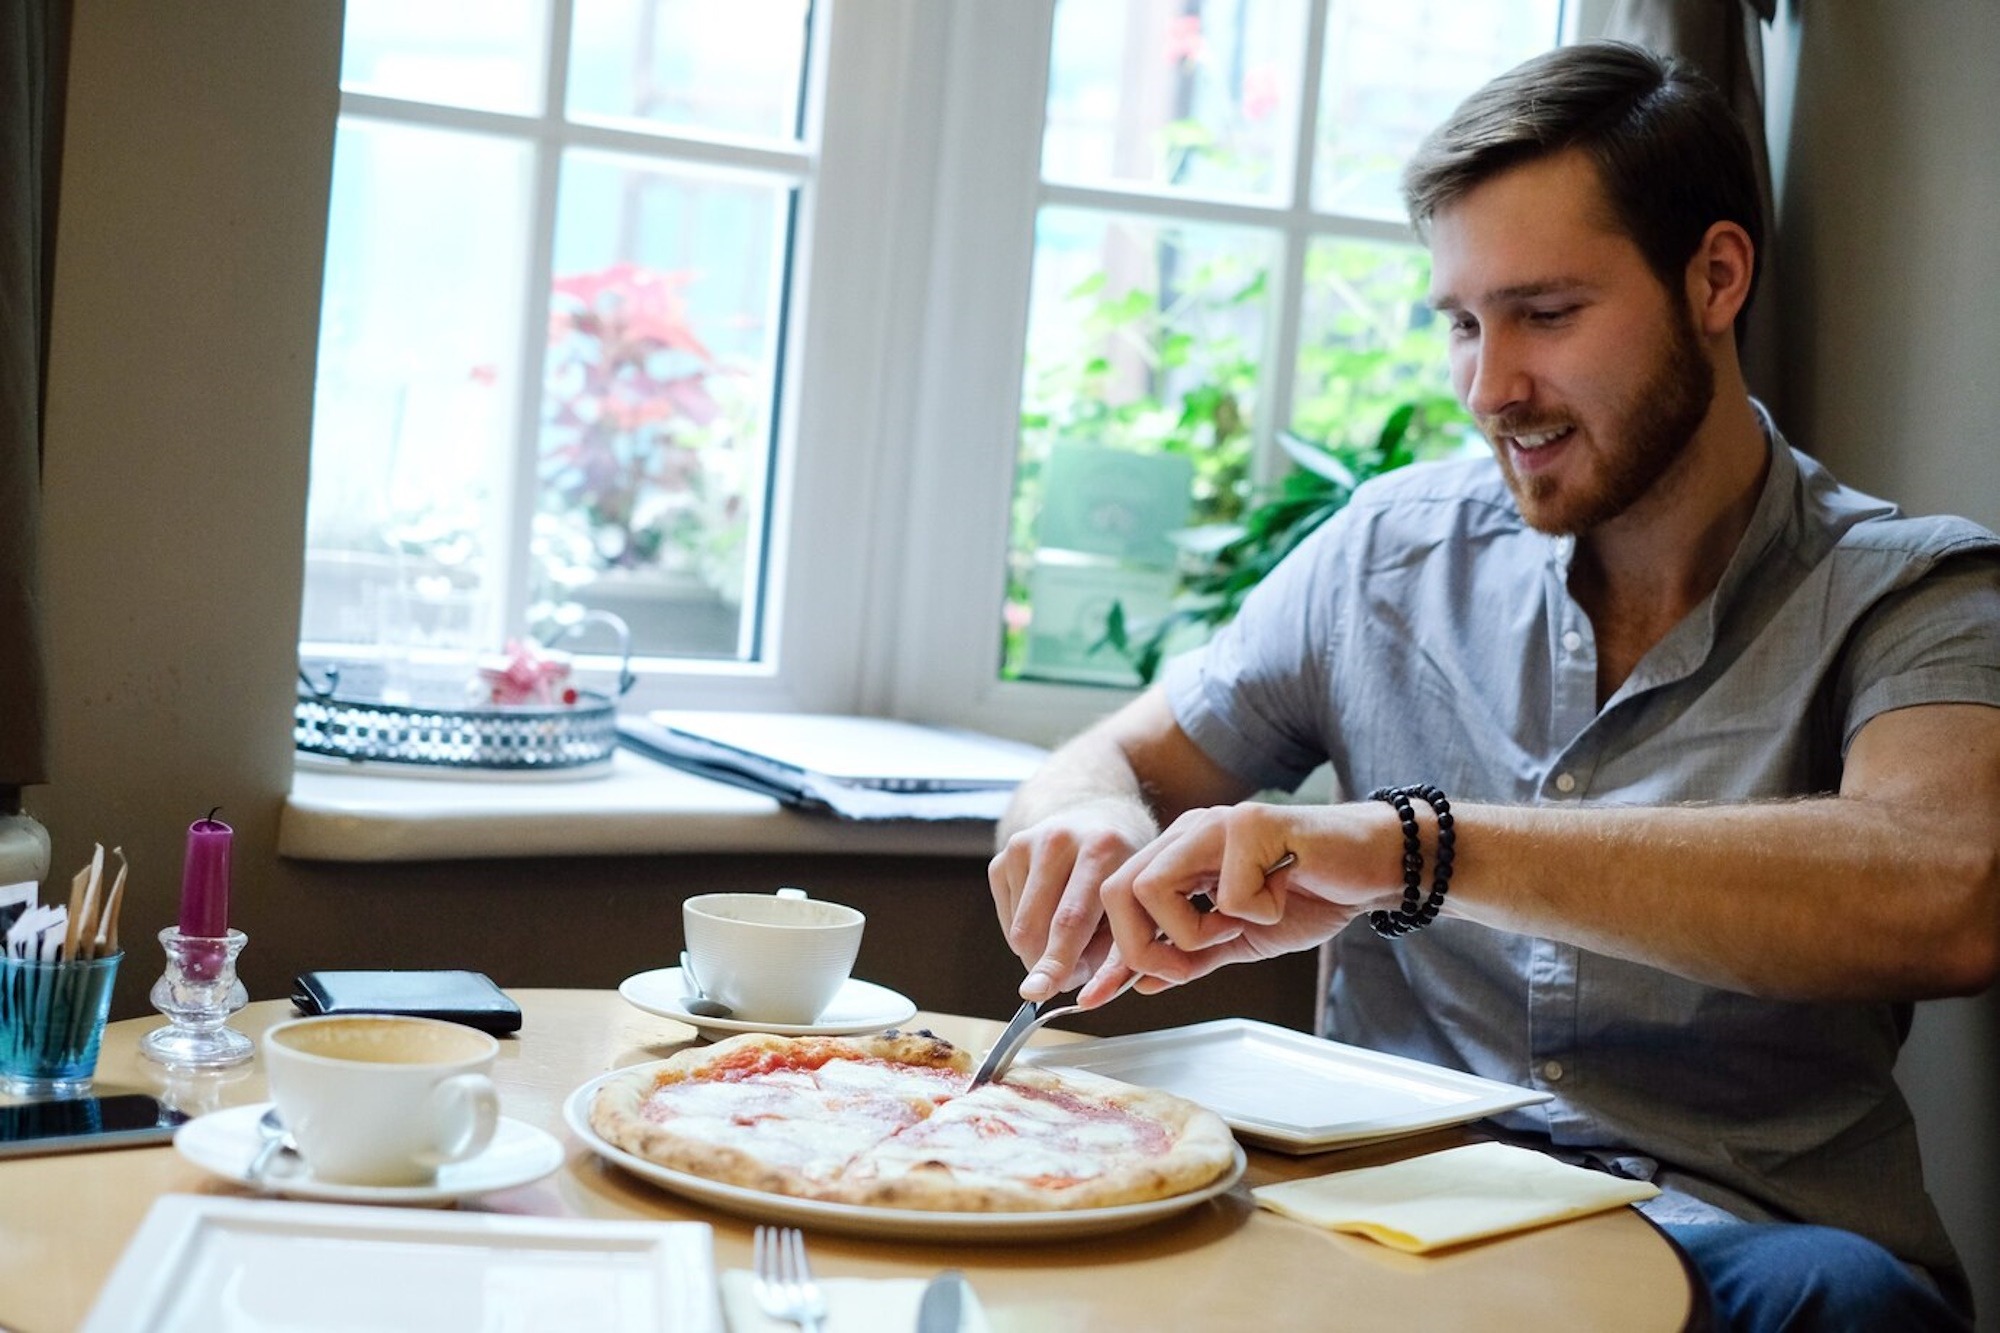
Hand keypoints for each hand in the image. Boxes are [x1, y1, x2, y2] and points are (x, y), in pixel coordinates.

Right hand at [988, 800, 1157, 1001]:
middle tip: (1075, 973)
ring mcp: (1026, 842)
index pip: (1070, 918)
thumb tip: (1086, 1001)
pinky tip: (1053, 912)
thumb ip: (1117, 956)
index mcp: (1101, 848)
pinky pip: (1007, 918)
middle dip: (1048, 966)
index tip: (1037, 992)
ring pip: (1017, 928)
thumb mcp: (1138, 906)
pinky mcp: (1006, 852)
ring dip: (1040, 951)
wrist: (1101, 815)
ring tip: (1072, 936)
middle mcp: (1058, 839)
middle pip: (1034, 927)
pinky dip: (1029, 931)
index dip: (1055, 961)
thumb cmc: (1126, 872)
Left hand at [1098, 802, 1395, 984]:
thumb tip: (1140, 984)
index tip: (1096, 998)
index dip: (1110, 954)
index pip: (1117, 900)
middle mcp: (1187, 831)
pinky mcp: (1254, 824)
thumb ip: (1189, 957)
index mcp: (1177, 853)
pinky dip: (1257, 911)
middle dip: (1143, 947)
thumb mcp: (1238, 939)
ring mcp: (1217, 823)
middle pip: (1118, 892)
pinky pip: (1229, 892)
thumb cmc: (1308, 896)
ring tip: (1238, 926)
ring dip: (1194, 930)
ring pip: (1154, 888)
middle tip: (1190, 965)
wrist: (1373, 866)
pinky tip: (1281, 897)